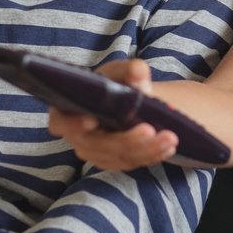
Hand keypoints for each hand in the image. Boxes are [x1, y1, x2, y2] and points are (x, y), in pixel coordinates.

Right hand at [44, 59, 178, 168]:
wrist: (126, 101)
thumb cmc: (115, 83)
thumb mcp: (120, 72)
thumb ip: (129, 70)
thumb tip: (139, 72)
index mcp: (67, 111)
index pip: (62, 122)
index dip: (74, 124)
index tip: (92, 120)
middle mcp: (78, 137)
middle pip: (98, 145)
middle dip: (126, 140)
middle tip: (150, 130)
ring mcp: (95, 152)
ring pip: (119, 157)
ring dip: (146, 150)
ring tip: (170, 138)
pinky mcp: (114, 161)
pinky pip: (132, 162)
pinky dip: (151, 155)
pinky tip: (168, 147)